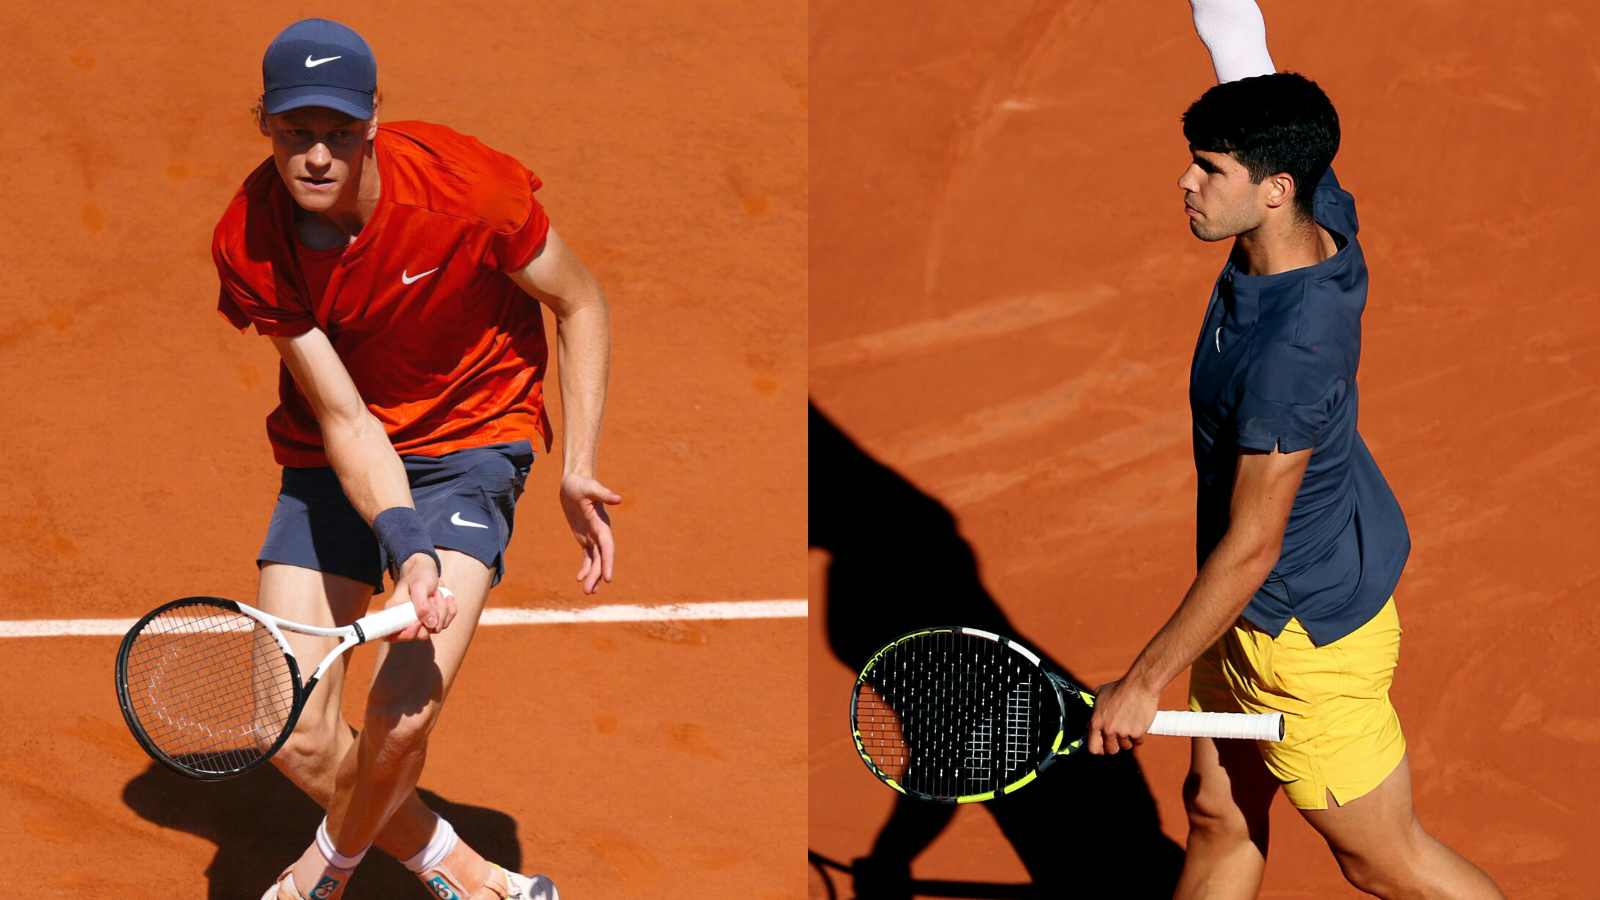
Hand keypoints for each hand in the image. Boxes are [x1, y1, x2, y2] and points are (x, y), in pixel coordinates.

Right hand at [388, 554, 456, 640]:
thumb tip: (430, 625)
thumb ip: (423, 605)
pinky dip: (450, 609)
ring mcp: (421, 623)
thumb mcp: (419, 585)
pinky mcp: (434, 621)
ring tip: (436, 592)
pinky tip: (446, 597)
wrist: (426, 569)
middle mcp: (406, 621)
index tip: (419, 619)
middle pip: (422, 634)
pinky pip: (447, 622)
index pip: (394, 636)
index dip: (410, 632)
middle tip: (432, 596)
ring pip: (437, 628)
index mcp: (394, 613)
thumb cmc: (418, 575)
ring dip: (442, 609)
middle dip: (433, 614)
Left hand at [559, 473, 621, 593]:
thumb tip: (618, 499)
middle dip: (597, 575)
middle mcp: (600, 533)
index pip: (607, 547)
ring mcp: (593, 536)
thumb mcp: (590, 488)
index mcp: (602, 524)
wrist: (574, 482)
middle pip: (600, 558)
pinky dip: (585, 568)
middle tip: (590, 592)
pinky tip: (580, 579)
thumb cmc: (581, 484)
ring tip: (587, 592)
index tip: (607, 578)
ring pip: (595, 561)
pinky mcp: (585, 537)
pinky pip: (587, 556)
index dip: (608, 563)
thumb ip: (603, 494)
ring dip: (592, 576)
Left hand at [1086, 677, 1159, 754]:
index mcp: (1096, 722)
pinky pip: (1138, 741)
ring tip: (1129, 726)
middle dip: (1115, 746)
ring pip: (1126, 746)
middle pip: (1111, 750)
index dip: (1099, 749)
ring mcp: (1123, 732)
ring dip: (1128, 740)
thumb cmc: (1119, 688)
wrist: (1139, 685)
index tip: (1103, 747)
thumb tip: (1090, 720)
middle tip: (1119, 738)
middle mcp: (1108, 729)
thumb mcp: (1099, 696)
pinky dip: (1139, 735)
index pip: (1093, 748)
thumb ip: (1094, 710)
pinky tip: (1138, 724)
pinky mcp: (1137, 733)